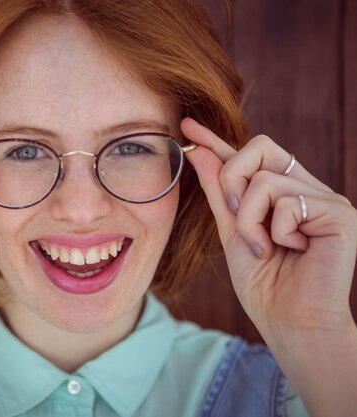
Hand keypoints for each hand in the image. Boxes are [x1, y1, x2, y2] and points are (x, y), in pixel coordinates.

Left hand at [181, 118, 356, 337]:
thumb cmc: (264, 283)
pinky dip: (275, 231)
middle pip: (261, 147)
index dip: (218, 140)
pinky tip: (290, 251)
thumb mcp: (231, 232)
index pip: (249, 156)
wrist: (290, 322)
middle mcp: (305, 188)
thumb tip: (199, 153)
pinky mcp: (340, 214)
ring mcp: (325, 199)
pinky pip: (288, 202)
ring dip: (250, 220)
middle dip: (231, 177)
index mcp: (282, 192)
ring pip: (266, 180)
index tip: (187, 126)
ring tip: (264, 247)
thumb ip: (219, 192)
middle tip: (233, 213)